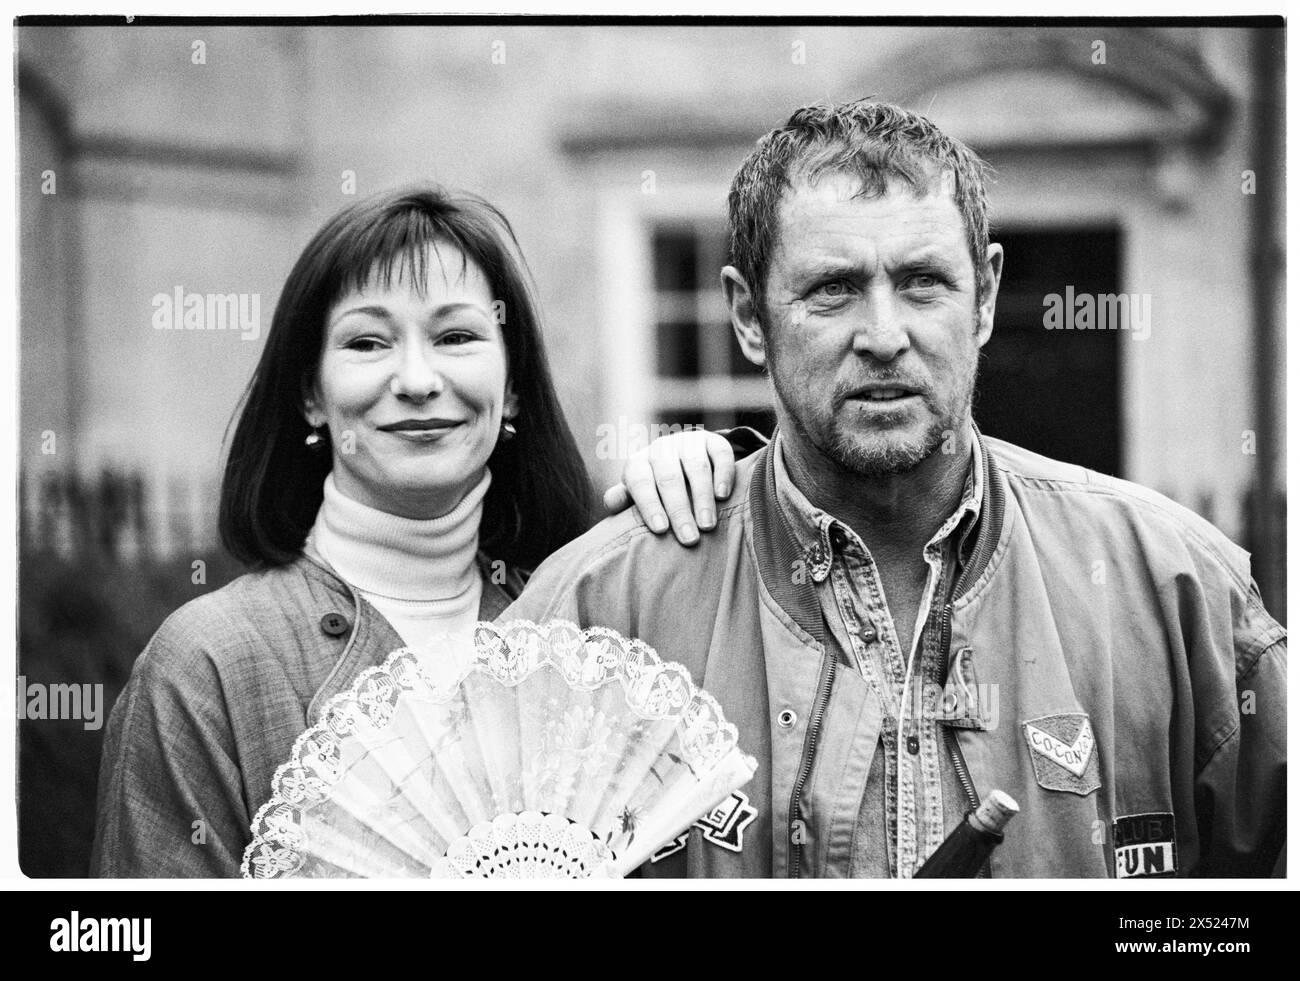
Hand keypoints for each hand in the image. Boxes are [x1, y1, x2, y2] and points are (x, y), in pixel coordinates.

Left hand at [603, 428, 735, 545]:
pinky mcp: (713, 441)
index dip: (649, 505)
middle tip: (689, 538)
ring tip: (707, 525)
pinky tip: (723, 495)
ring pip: (695, 466)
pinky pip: (720, 454)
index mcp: (638, 463)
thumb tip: (612, 503)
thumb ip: (624, 499)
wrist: (682, 460)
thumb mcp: (637, 494)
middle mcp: (661, 449)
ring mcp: (688, 442)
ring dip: (702, 497)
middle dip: (679, 510)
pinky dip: (723, 474)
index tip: (660, 529)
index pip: (640, 481)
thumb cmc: (655, 489)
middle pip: (669, 477)